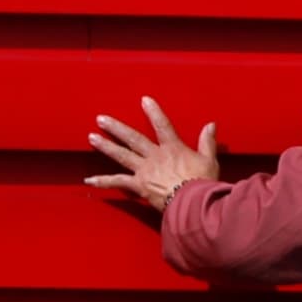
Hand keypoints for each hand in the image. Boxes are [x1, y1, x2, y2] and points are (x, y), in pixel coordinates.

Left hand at [86, 96, 220, 212]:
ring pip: (122, 155)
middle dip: (116, 127)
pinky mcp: (139, 186)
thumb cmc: (202, 183)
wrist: (193, 202)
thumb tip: (211, 125)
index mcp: (173, 148)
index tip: (144, 100)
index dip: (153, 112)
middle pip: (133, 138)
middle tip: (101, 119)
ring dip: (106, 146)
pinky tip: (90, 180)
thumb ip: (207, 142)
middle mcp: (155, 156)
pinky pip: (118, 182)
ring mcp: (145, 170)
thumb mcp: (209, 160)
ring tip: (92, 137)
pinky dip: (103, 181)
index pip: (162, 125)